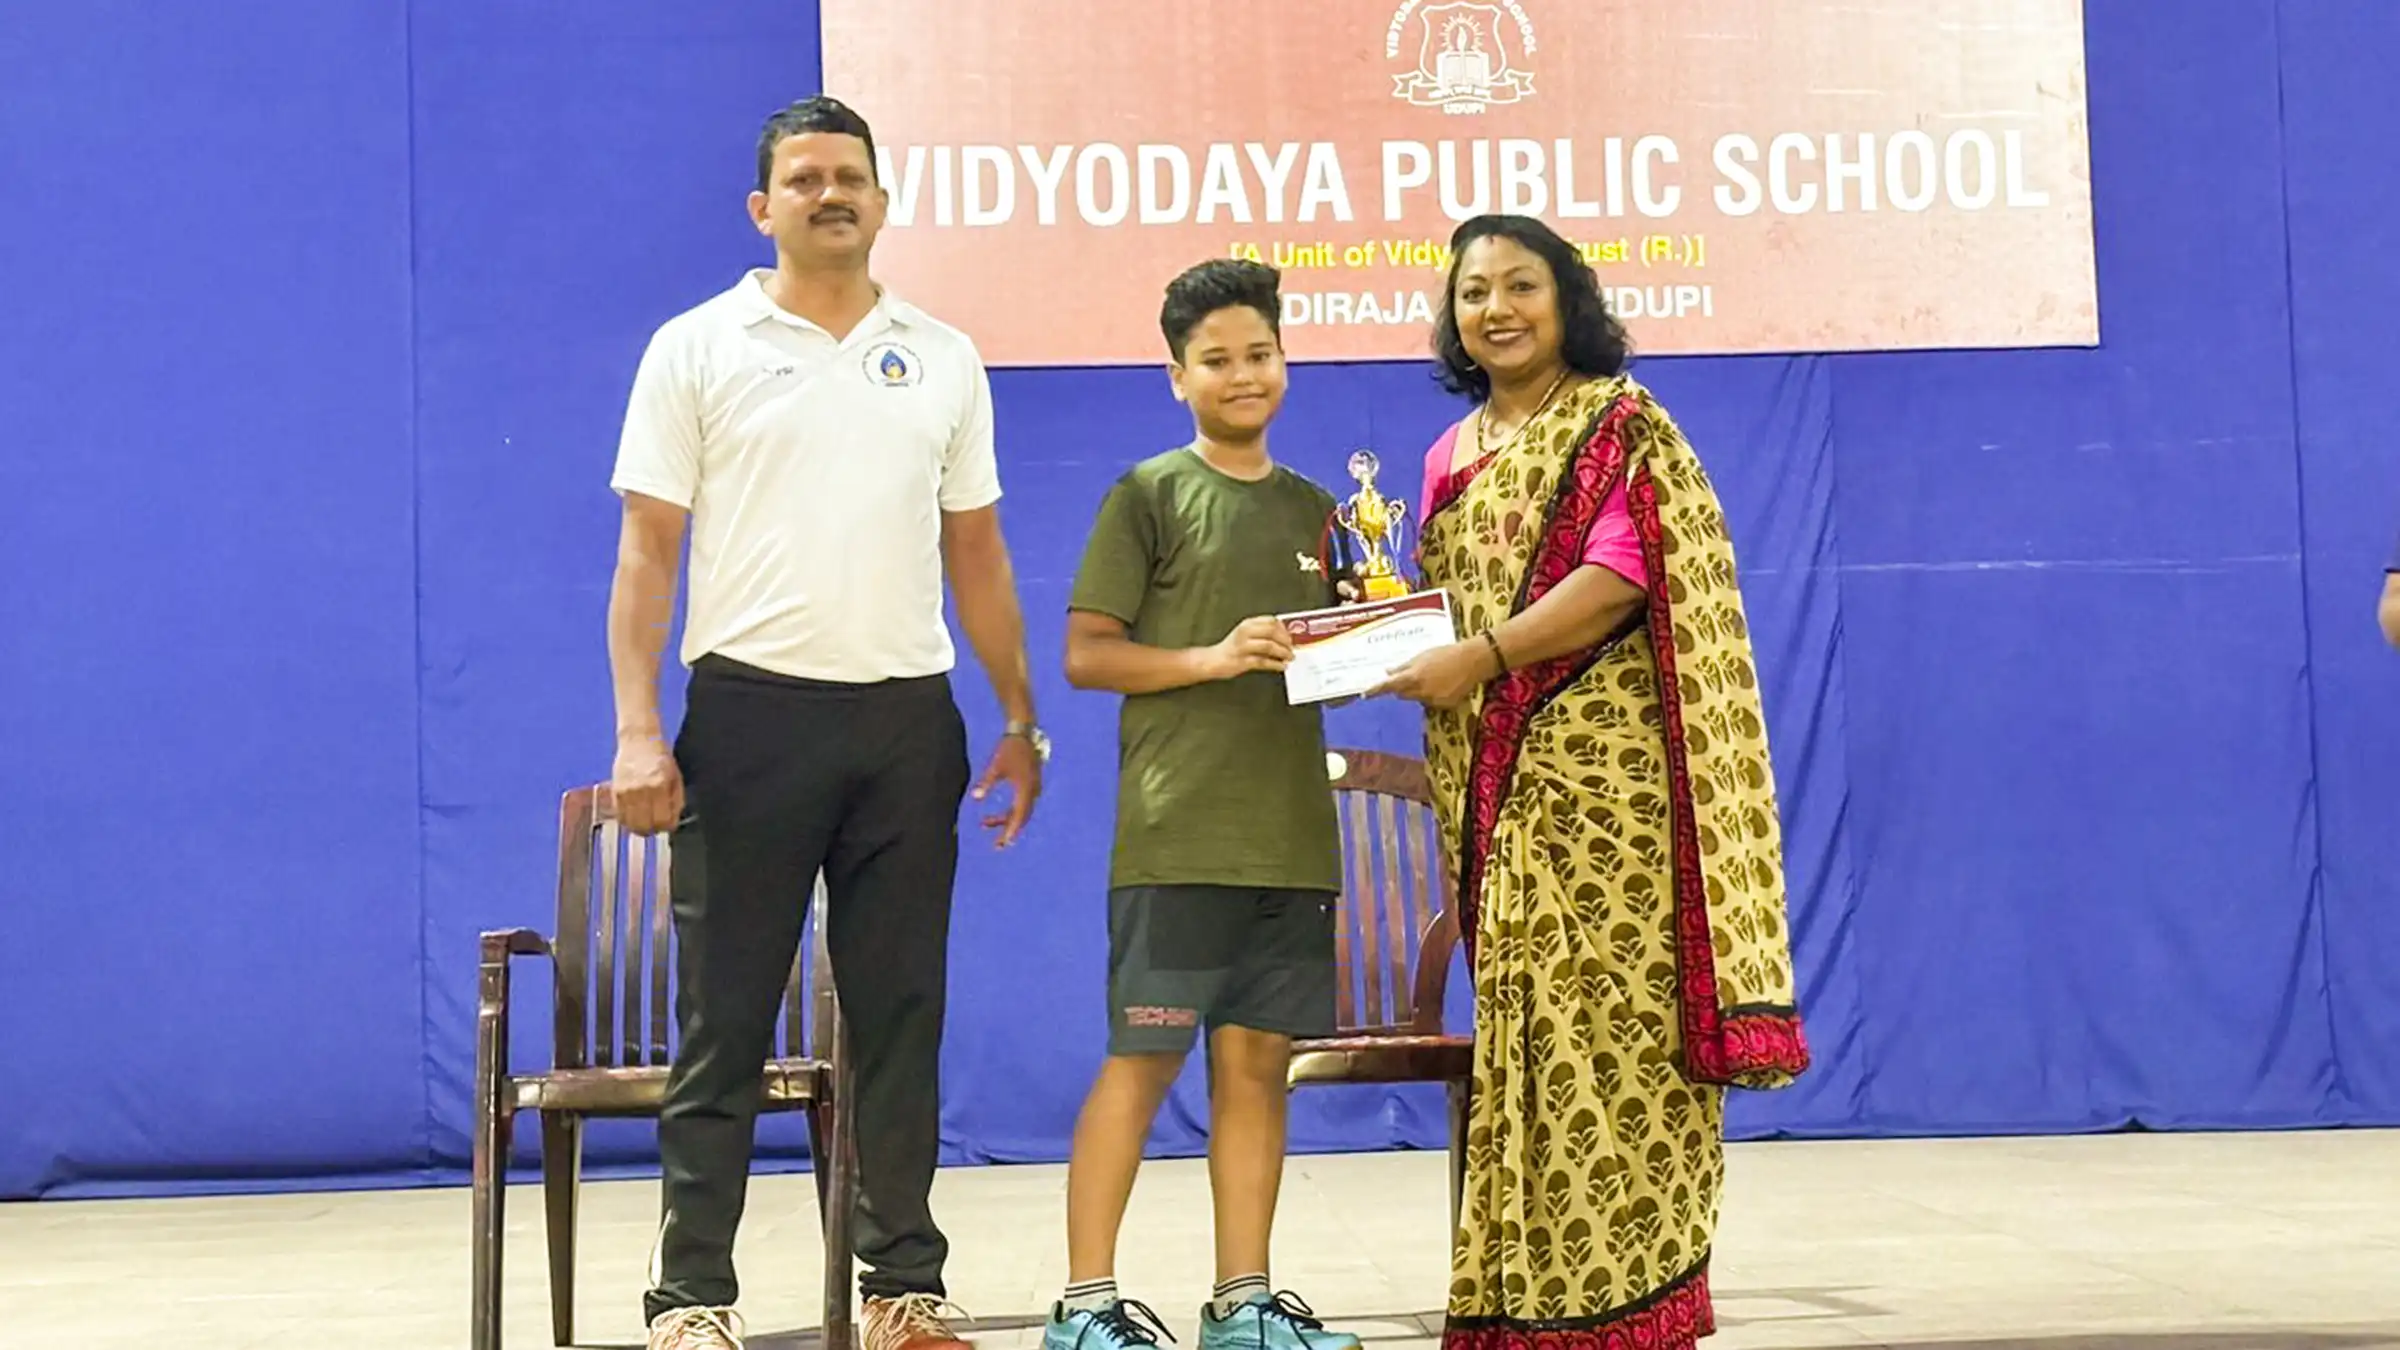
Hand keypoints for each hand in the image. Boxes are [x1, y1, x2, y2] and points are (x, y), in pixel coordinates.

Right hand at [611, 733, 684, 835]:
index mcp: (659, 786)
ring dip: (640, 827)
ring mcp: (626, 792)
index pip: (663, 820)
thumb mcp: (676, 777)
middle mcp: (641, 790)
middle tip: (658, 825)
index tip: (670, 824)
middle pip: (646, 826)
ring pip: (631, 824)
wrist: (639, 740)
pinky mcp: (615, 792)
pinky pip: (620, 816)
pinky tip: (635, 816)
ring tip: (647, 822)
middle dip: (654, 829)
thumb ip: (676, 801)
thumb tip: (673, 821)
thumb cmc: (660, 757)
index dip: (668, 826)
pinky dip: (628, 821)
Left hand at [971, 733, 1041, 848]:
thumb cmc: (1009, 748)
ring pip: (1021, 811)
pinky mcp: (1030, 784)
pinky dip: (1010, 813)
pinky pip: (1021, 805)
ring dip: (1005, 821)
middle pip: (1022, 817)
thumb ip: (986, 783)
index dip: (1011, 830)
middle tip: (997, 845)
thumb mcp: (995, 766)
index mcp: (1025, 789)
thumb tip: (975, 798)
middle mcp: (1032, 791)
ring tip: (984, 825)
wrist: (1024, 732)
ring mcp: (1033, 788)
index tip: (1003, 842)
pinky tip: (995, 816)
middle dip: (1009, 831)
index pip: (1018, 815)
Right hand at [1199, 615, 1296, 680]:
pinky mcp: (1243, 661)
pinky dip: (1276, 664)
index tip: (1290, 636)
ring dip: (1283, 652)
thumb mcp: (1246, 634)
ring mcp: (1243, 647)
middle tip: (1291, 647)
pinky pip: (1263, 662)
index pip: (1271, 620)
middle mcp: (1245, 633)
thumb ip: (1262, 633)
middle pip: (1272, 631)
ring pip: (1269, 646)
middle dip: (1285, 640)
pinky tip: (1281, 666)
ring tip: (1289, 657)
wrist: (1213, 661)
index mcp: (1247, 624)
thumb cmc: (1232, 649)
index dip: (1284, 629)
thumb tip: (1284, 637)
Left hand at [1368, 640, 1497, 709]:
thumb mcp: (1422, 656)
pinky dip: (1433, 695)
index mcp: (1413, 677)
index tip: (1365, 694)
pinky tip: (1444, 684)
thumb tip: (1388, 672)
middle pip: (1402, 694)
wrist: (1473, 661)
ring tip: (1434, 676)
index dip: (1376, 690)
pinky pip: (1431, 703)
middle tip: (1414, 674)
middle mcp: (1421, 692)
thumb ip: (1404, 666)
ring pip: (1417, 699)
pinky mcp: (1444, 706)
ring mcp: (1433, 701)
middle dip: (1403, 687)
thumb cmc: (1446, 653)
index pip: (1389, 686)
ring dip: (1418, 691)